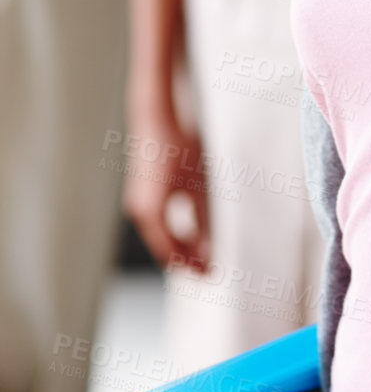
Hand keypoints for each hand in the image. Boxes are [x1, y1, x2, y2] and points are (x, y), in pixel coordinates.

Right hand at [123, 104, 211, 272]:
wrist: (156, 116)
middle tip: (209, 270)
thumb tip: (208, 250)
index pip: (171, 252)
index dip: (191, 266)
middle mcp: (139, 211)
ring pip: (159, 235)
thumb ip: (202, 219)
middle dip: (186, 260)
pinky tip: (190, 232)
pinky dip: (173, 233)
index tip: (211, 275)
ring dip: (180, 247)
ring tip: (203, 255)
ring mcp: (138, 202)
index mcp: (151, 213)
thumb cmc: (177, 146)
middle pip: (163, 247)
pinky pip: (157, 223)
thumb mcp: (198, 185)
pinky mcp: (142, 193)